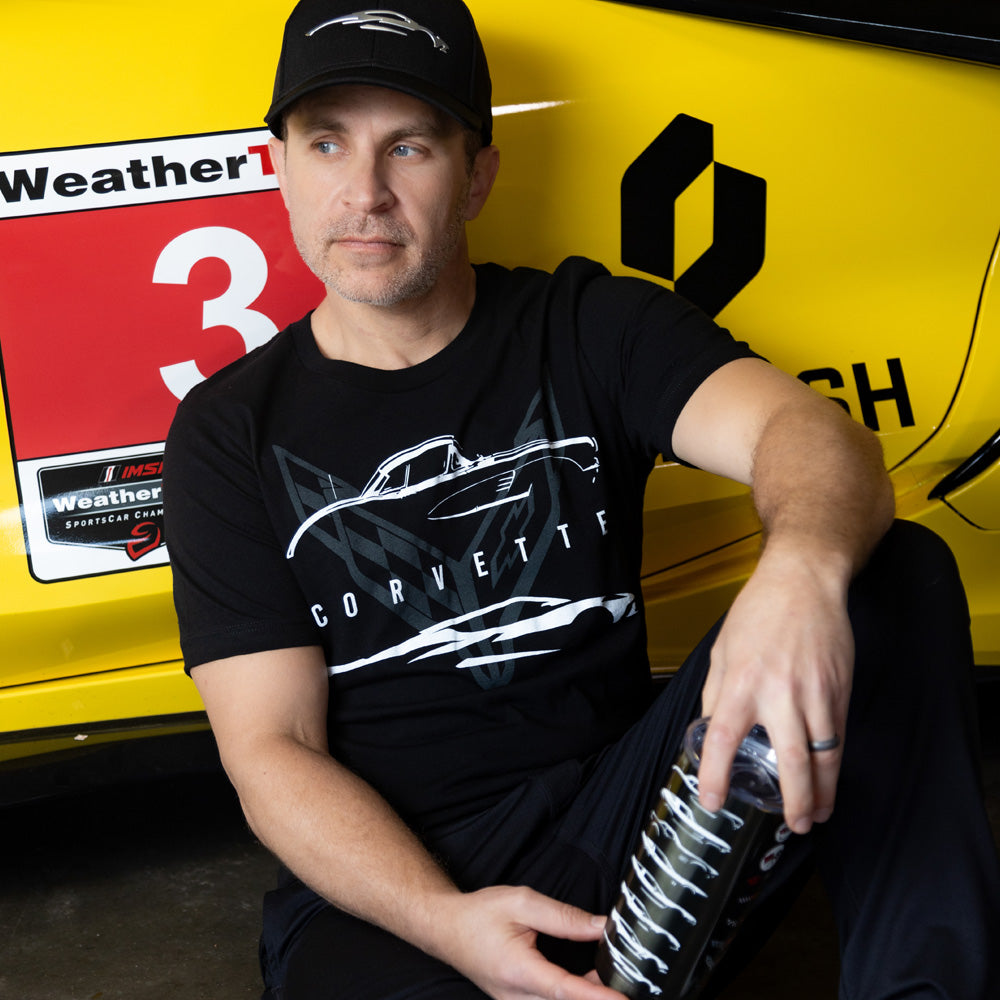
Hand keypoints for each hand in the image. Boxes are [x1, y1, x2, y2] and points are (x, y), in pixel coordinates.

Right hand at [433, 885, 623, 999]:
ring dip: (584, 994)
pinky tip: (588, 979)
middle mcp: (516, 997)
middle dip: (596, 994)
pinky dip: (571, 994)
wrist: (446, 929)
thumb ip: (564, 916)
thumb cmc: (479, 914)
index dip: (596, 997)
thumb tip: (601, 926)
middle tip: (622, 974)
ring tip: (607, 972)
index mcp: (518, 970)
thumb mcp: (522, 902)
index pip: (564, 990)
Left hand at [696, 542, 853, 834]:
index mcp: (741, 683)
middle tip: (792, 825)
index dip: (715, 776)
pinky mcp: (839, 690)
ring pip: (825, 755)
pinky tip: (830, 779)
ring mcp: (815, 693)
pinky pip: (838, 736)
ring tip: (817, 816)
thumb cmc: (756, 614)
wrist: (803, 582)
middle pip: (790, 761)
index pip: (722, 740)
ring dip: (823, 792)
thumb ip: (716, 695)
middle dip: (794, 800)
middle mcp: (779, 694)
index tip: (713, 801)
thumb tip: (711, 733)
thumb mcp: (721, 651)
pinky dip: (835, 764)